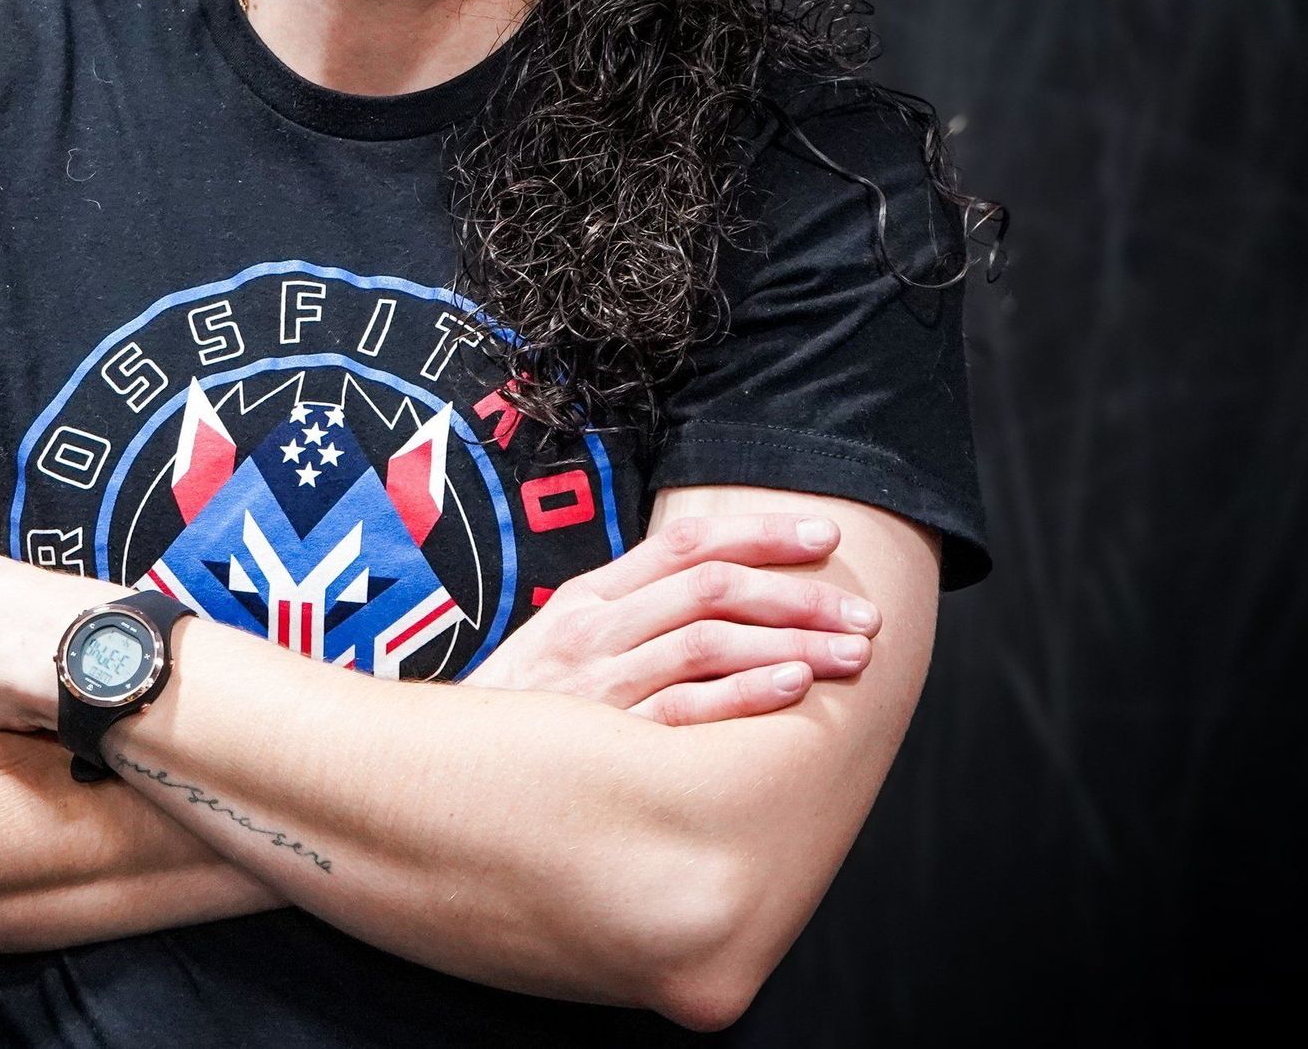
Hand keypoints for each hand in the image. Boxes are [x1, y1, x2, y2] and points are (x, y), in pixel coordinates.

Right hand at [466, 513, 879, 723]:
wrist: (445, 773)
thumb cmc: (523, 712)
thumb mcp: (563, 641)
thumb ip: (629, 612)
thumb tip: (713, 589)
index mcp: (590, 596)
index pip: (686, 542)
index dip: (760, 532)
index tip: (823, 536)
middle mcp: (596, 629)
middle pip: (712, 587)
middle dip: (799, 594)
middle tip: (861, 613)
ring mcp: (600, 685)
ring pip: (709, 642)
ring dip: (791, 642)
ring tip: (850, 653)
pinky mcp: (607, 744)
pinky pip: (687, 711)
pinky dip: (744, 694)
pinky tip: (794, 687)